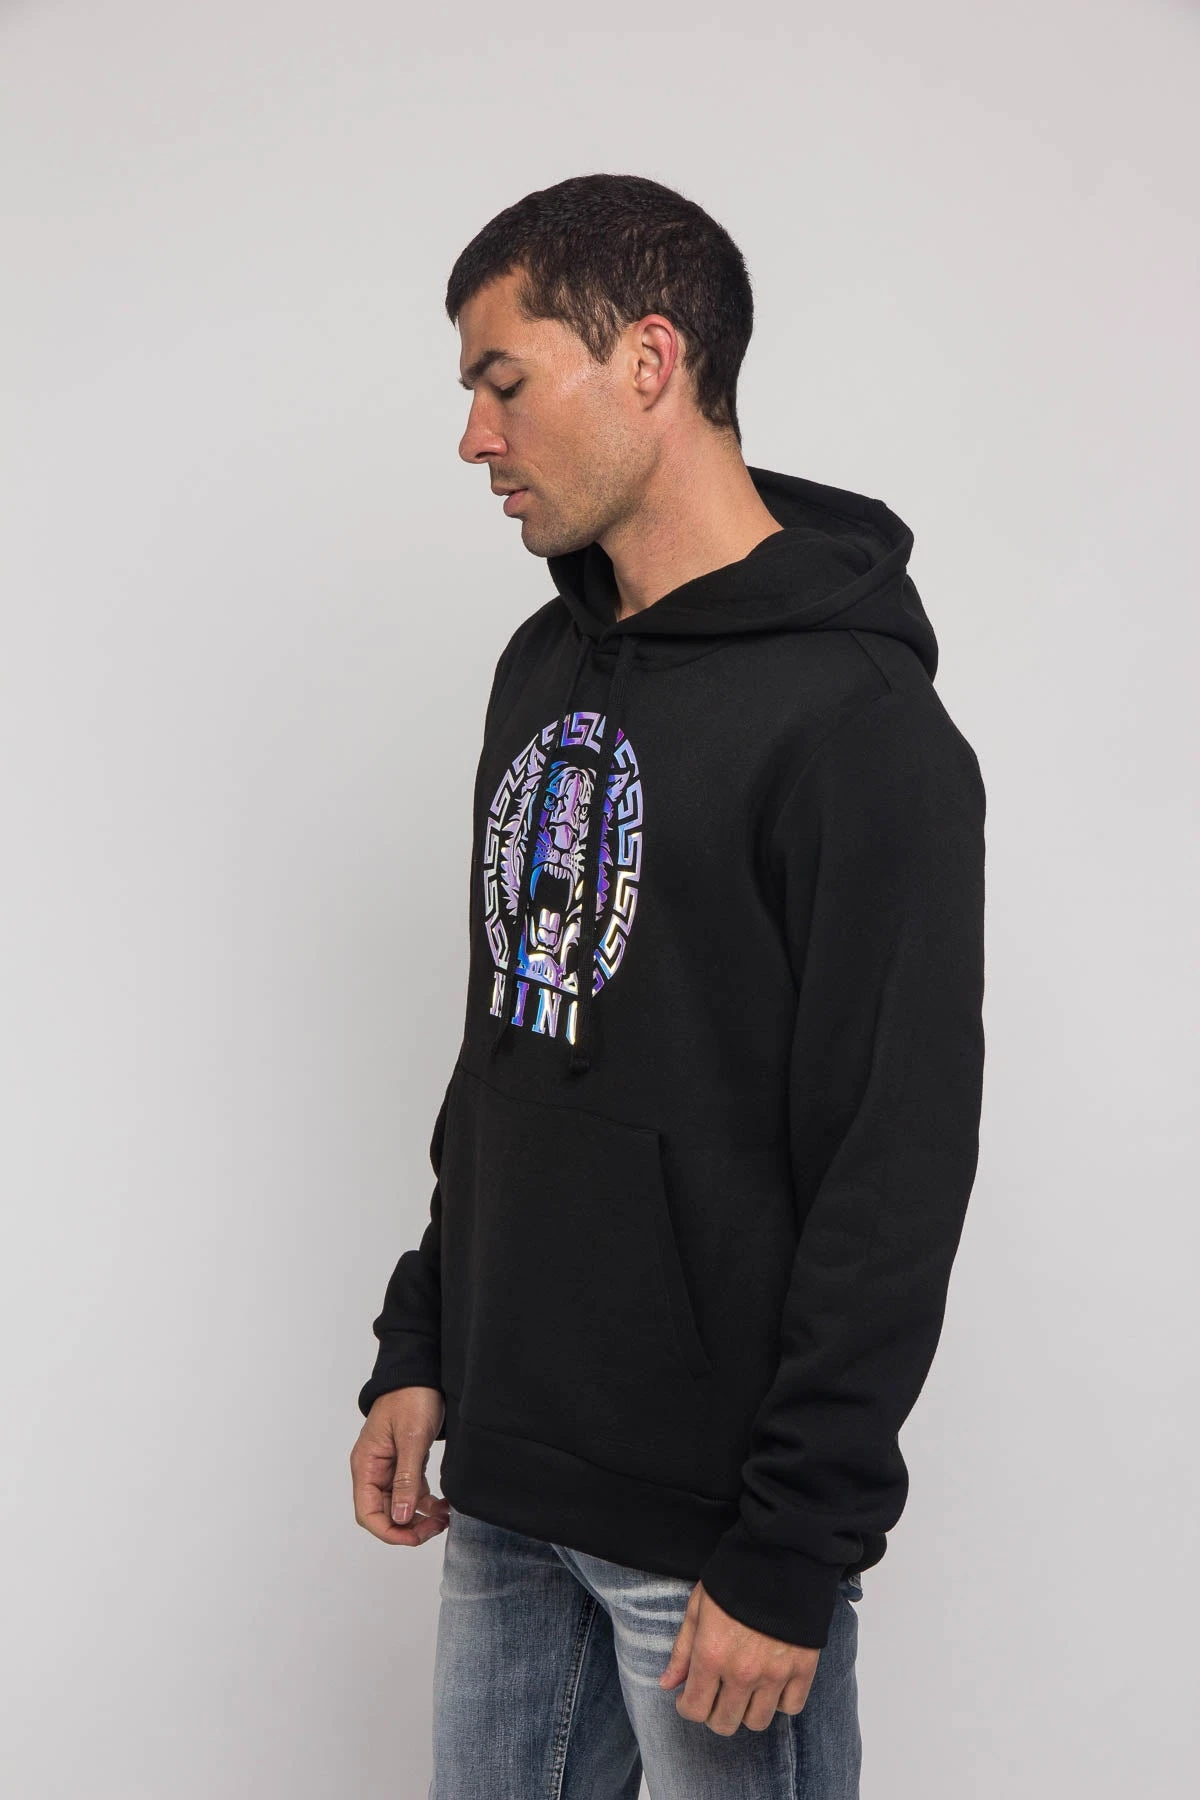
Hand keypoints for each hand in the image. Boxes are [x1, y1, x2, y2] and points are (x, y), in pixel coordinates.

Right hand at [350, 1386, 450, 1545]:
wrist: (421, 1371)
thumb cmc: (411, 1397)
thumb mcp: (411, 1438)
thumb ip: (405, 1480)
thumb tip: (400, 1517)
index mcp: (366, 1465)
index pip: (367, 1512)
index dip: (389, 1531)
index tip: (415, 1537)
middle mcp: (373, 1469)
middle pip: (383, 1514)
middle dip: (408, 1527)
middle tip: (436, 1527)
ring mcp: (389, 1467)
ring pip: (399, 1506)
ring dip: (419, 1517)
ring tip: (444, 1518)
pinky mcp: (405, 1462)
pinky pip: (412, 1492)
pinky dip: (426, 1503)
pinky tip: (443, 1505)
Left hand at [658, 1581, 819, 1733]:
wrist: (781, 1556)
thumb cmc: (733, 1579)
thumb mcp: (698, 1607)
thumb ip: (682, 1650)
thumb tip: (667, 1684)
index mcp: (711, 1655)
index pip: (694, 1710)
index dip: (688, 1707)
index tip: (690, 1697)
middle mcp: (742, 1672)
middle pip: (725, 1723)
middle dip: (715, 1712)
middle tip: (717, 1694)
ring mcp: (775, 1674)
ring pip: (757, 1722)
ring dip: (747, 1710)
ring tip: (745, 1688)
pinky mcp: (803, 1669)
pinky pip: (791, 1708)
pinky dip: (781, 1701)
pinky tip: (772, 1682)